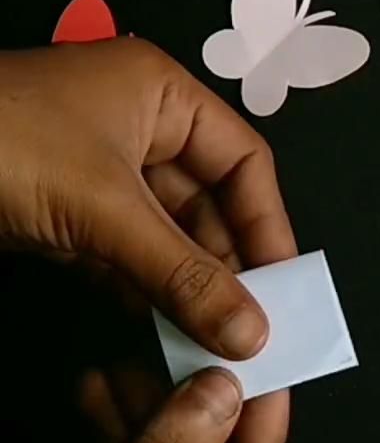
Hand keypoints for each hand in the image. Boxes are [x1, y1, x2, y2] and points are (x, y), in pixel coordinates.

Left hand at [0, 38, 295, 355]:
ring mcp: (99, 172)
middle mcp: (140, 127)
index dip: (271, 224)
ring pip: (167, 238)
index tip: (288, 289)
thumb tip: (255, 335)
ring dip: (190, 290)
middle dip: (230, 269)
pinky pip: (126, 257)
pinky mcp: (67, 212)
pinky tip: (170, 339)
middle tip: (257, 334)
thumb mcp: (105, 207)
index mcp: (161, 95)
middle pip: (208, 206)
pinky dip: (147, 295)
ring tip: (220, 348)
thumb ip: (183, 272)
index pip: (244, 161)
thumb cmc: (8, 147)